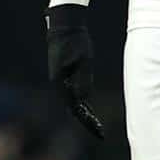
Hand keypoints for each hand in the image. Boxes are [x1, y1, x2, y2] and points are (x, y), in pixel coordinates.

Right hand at [45, 4, 105, 138]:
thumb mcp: (84, 61)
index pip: (74, 107)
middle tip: (101, 132)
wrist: (65, 27)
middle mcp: (59, 84)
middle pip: (73, 108)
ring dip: (84, 113)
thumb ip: (83, 80)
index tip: (98, 130)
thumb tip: (83, 99)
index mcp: (60, 82)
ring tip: (98, 126)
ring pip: (73, 101)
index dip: (86, 120)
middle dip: (86, 120)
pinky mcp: (65, 75)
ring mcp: (61, 80)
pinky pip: (74, 92)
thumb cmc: (75, 42)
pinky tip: (89, 110)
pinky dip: (82, 102)